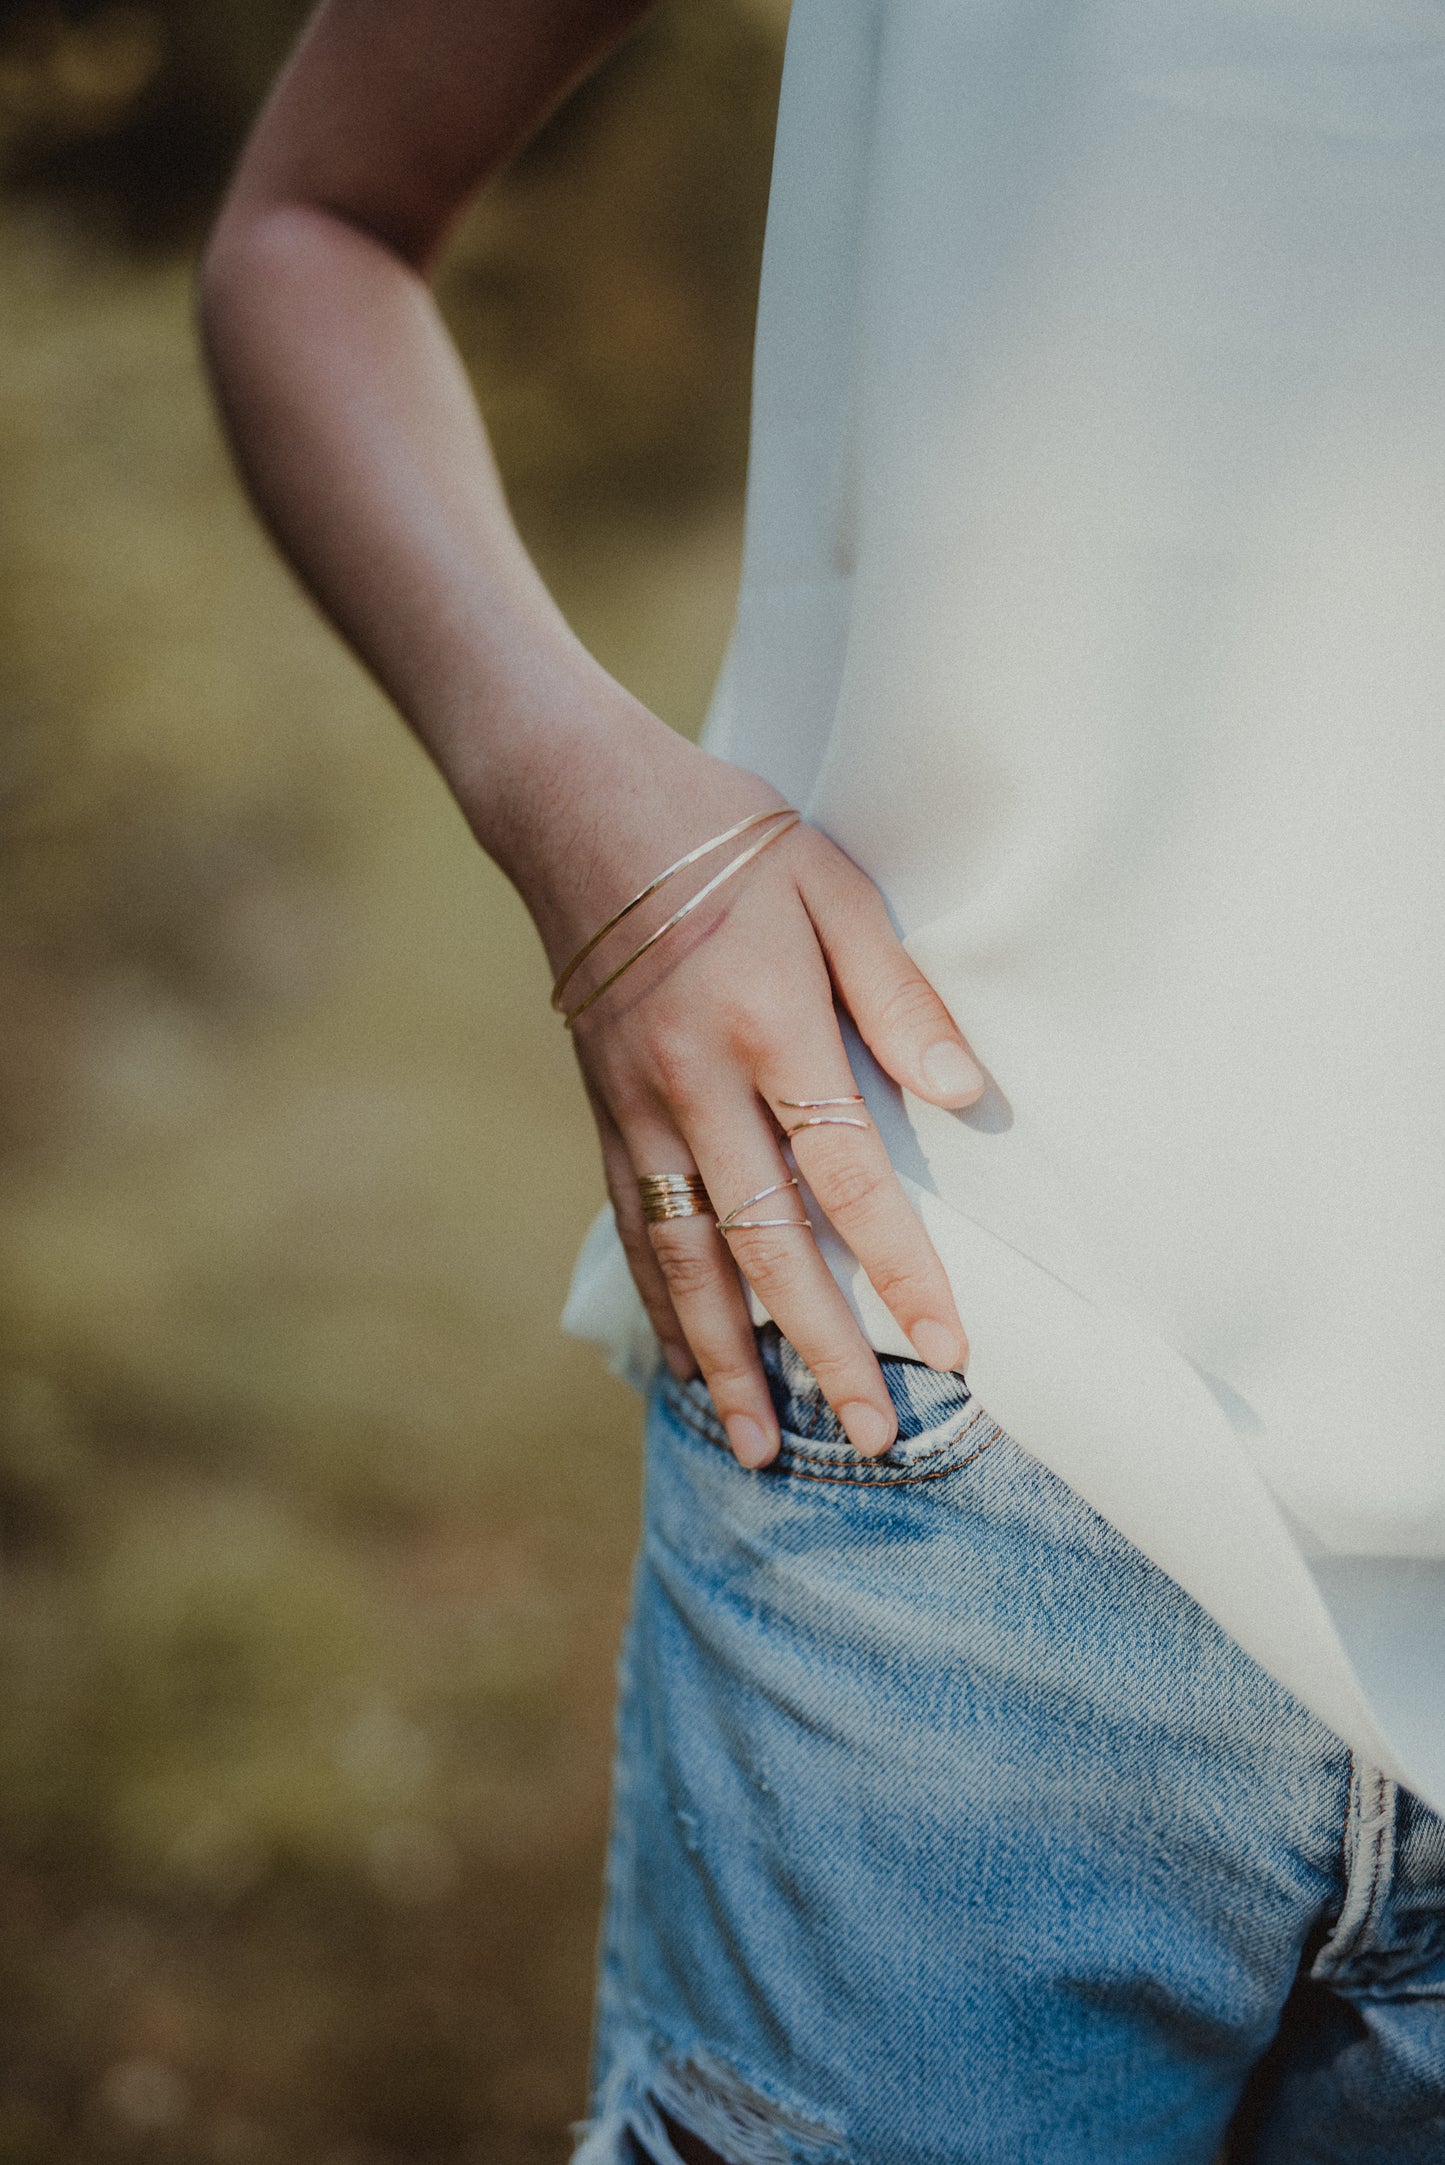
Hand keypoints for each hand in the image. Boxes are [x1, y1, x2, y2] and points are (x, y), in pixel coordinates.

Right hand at [538, 711, 985, 1469]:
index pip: (846, 1176)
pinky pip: (635, 1229)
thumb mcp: (832, 886)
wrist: (579, 808)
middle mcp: (696, 1084)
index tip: (948, 1348)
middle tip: (867, 1433)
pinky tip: (683, 1366)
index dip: (900, 1268)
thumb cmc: (726, 838)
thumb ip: (895, 994)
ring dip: (725, 1358)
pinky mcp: (604, 1115)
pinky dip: (661, 1305)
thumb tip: (960, 1096)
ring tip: (758, 1446)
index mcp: (768, 1026)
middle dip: (819, 1349)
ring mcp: (639, 1109)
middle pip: (765, 1244)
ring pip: (685, 1257)